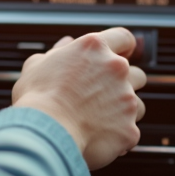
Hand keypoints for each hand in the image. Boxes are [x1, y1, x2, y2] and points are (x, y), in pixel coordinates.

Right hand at [12, 27, 146, 169]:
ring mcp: (126, 98)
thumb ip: (57, 51)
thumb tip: (66, 44)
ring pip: (136, 103)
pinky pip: (130, 130)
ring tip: (100, 120)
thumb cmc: (38, 98)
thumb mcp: (37, 64)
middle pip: (136, 73)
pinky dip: (118, 134)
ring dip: (123, 110)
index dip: (124, 48)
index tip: (122, 56)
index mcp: (95, 49)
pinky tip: (99, 137)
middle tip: (102, 96)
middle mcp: (116, 68)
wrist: (46, 131)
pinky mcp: (129, 127)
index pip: (124, 38)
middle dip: (124, 84)